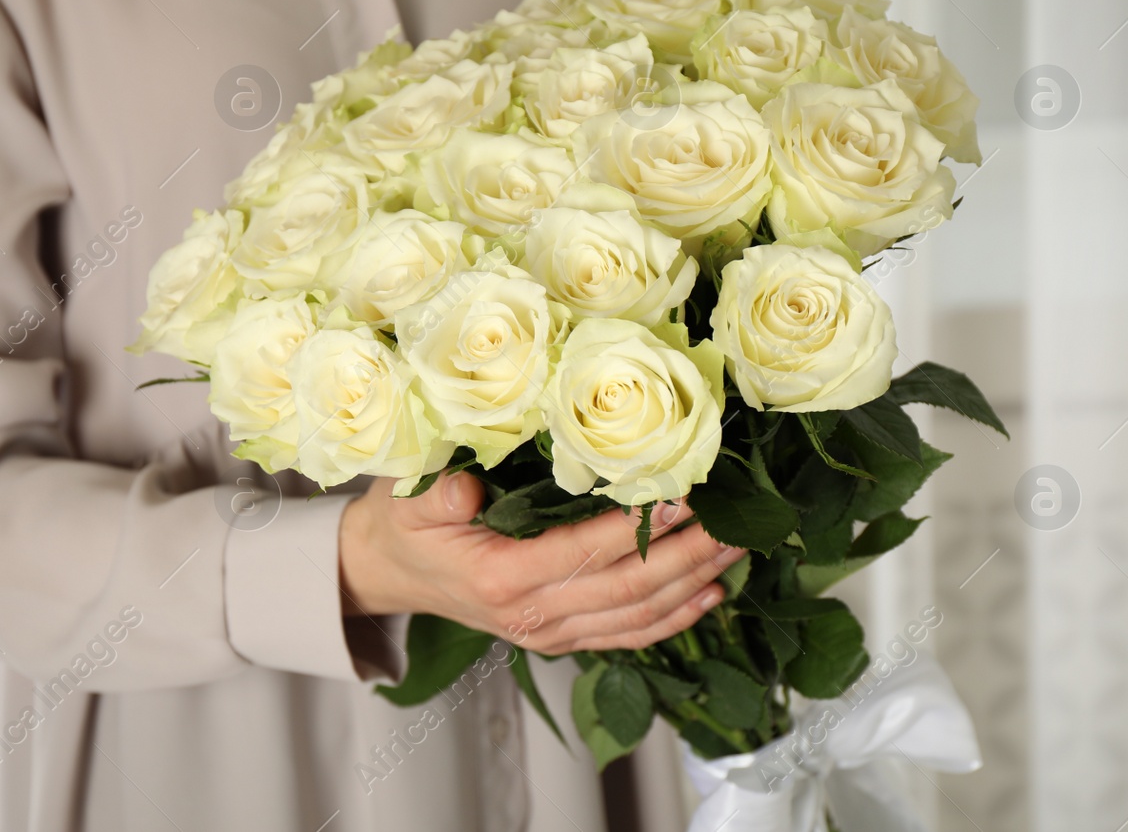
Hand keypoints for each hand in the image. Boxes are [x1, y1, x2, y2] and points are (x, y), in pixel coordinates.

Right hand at [337, 471, 745, 654]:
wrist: (390, 572)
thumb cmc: (403, 525)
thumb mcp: (405, 499)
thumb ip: (436, 496)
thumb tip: (465, 489)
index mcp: (500, 577)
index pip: (587, 552)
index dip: (641, 528)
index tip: (685, 496)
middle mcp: (531, 615)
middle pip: (628, 590)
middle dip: (687, 557)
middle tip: (734, 524)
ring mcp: (549, 633)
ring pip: (637, 616)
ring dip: (693, 585)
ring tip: (737, 550)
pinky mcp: (560, 638)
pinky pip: (628, 635)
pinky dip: (675, 618)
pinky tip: (710, 593)